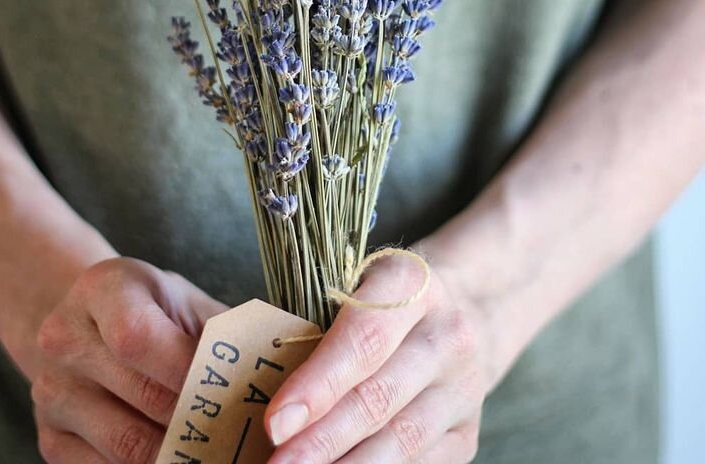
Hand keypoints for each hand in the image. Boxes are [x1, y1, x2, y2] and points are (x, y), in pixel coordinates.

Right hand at [31, 256, 226, 463]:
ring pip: (126, 447)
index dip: (187, 372)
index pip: (138, 337)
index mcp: (104, 288)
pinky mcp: (49, 439)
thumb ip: (224, 333)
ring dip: (179, 455)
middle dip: (198, 421)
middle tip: (239, 432)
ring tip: (216, 449)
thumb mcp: (188, 302)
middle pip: (142, 398)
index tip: (229, 390)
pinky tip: (179, 458)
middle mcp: (64, 337)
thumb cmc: (156, 312)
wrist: (89, 325)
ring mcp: (51, 391)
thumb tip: (273, 367)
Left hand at [264, 252, 493, 463]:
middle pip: (379, 395)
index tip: (274, 422)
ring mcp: (464, 386)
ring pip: (403, 438)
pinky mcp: (468, 431)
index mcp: (409, 282)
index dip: (318, 383)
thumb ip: (311, 321)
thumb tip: (252, 378)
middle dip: (322, 439)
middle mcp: (447, 332)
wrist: (462, 310)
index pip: (363, 337)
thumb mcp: (351, 284)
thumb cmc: (379, 298)